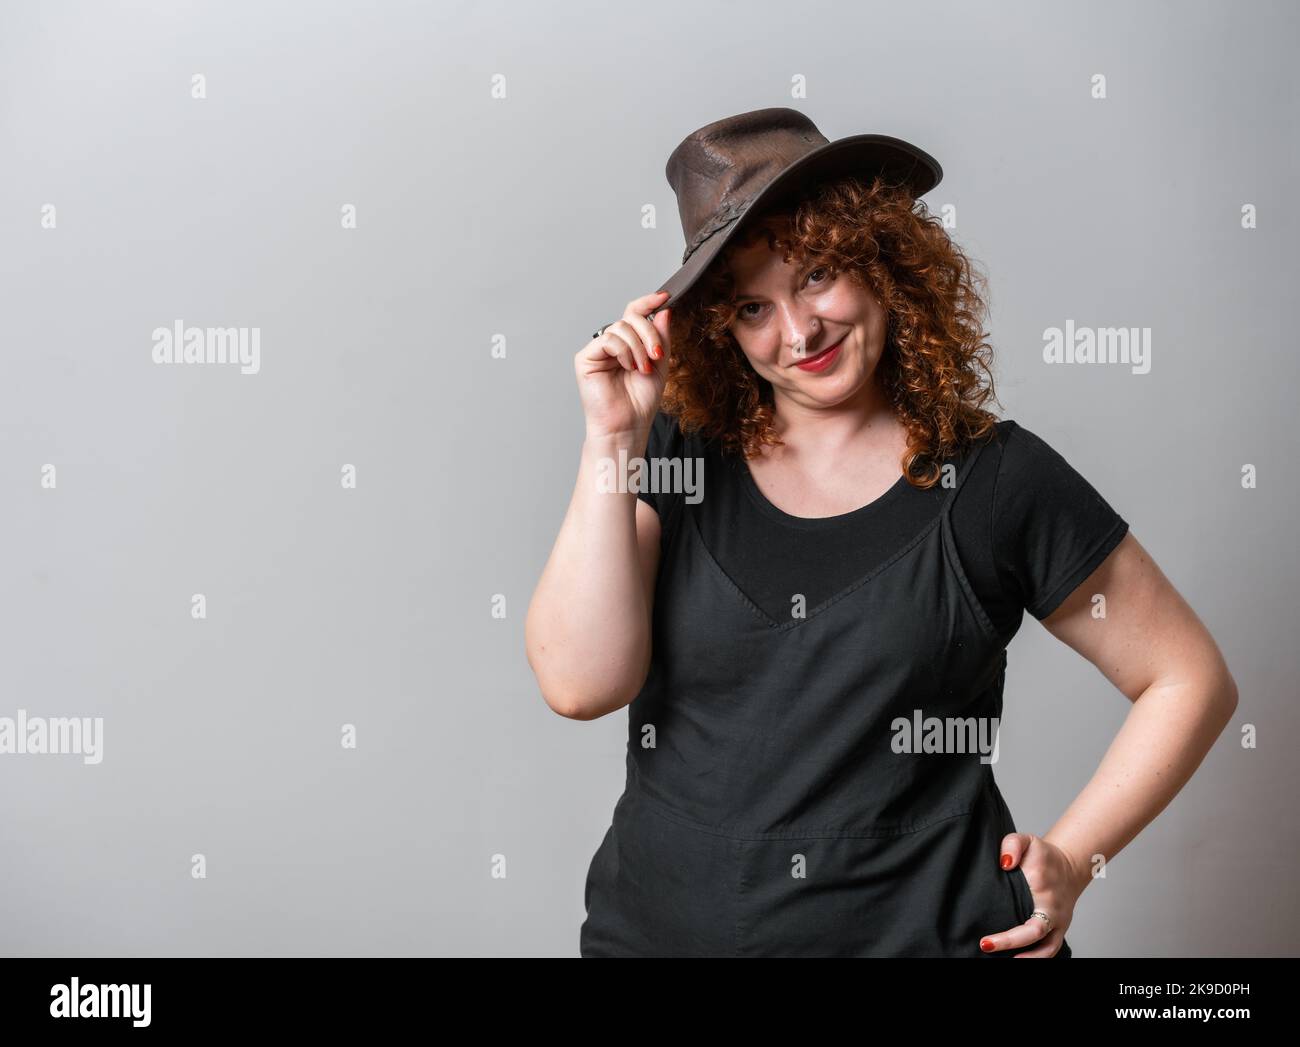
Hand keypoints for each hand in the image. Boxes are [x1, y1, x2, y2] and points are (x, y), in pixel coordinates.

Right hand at [576, 290, 671, 441]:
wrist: (628, 425)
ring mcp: (598, 350)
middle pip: (630, 317)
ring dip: (638, 347)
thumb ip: (661, 337)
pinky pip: (608, 339)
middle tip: (656, 354)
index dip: (648, 302)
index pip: (635, 314)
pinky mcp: (586, 357)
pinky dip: (624, 351)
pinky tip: (628, 367)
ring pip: (621, 327)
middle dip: (649, 332)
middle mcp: (612, 344)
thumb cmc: (640, 402)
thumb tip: (663, 310)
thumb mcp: (660, 364)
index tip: (664, 297)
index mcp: (628, 344)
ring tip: (643, 369)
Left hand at [979, 832, 1086, 956]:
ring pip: (1047, 949)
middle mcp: (1053, 909)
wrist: (1069, 864)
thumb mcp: (1026, 840)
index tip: (985, 940)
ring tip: (1006, 960)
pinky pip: (1051, 948)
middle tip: (985, 945)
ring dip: (1029, 958)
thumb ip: (1012, 845)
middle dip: (1010, 943)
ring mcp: (1059, 922)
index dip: (1009, 933)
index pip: (1026, 913)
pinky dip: (1037, 957)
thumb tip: (1004, 863)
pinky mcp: (1060, 929)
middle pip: (1036, 934)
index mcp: (1042, 888)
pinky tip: (1018, 958)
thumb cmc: (1042, 855)